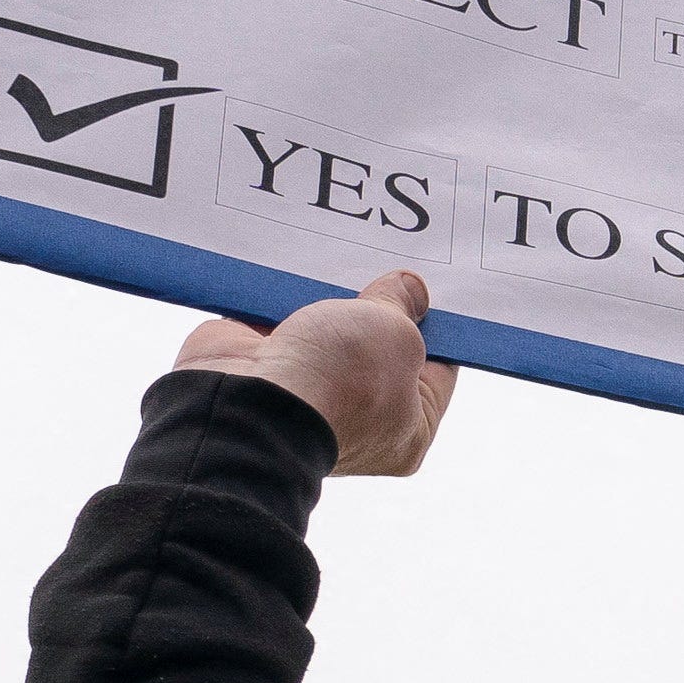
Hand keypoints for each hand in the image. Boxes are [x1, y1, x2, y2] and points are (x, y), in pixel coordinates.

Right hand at [171, 267, 454, 475]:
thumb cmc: (336, 382)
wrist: (244, 400)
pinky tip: (299, 261)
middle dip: (381, 305)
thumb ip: (402, 306)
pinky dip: (285, 296)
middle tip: (390, 262)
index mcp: (408, 429)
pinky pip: (280, 322)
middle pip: (380, 348)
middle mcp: (360, 419)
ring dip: (331, 298)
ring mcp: (308, 394)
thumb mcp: (395, 334)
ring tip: (345, 252)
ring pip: (327, 332)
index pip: (438, 372)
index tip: (436, 285)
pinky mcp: (263, 367)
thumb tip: (411, 288)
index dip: (440, 325)